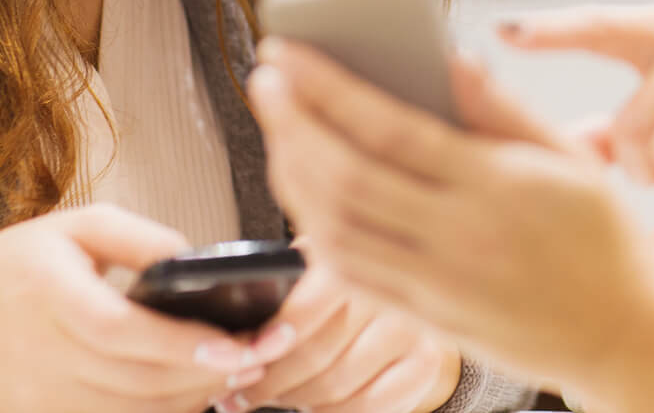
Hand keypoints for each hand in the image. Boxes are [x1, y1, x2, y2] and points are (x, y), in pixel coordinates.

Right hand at [0, 205, 278, 412]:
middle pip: (136, 379)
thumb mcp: (72, 229)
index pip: (121, 330)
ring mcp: (41, 396)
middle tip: (257, 359)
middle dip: (204, 375)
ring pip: (130, 410)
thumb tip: (195, 257)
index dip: (181, 343)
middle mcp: (43, 352)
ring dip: (188, 399)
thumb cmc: (13, 270)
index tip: (234, 344)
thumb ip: (137, 237)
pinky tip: (190, 394)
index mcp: (49, 293)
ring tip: (234, 375)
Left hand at [216, 260, 461, 412]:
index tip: (242, 359)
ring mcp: (413, 327)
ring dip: (294, 401)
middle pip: (317, 354)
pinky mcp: (425, 362)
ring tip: (268, 398)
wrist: (407, 294)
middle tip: (237, 394)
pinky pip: (367, 406)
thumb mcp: (312, 266)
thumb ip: (283, 284)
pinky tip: (311, 407)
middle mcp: (389, 288)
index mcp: (354, 257)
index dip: (271, 339)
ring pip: (337, 385)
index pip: (308, 306)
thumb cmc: (341, 283)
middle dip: (269, 381)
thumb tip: (228, 333)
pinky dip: (331, 412)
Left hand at [249, 40, 653, 393]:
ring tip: (278, 130)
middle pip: (348, 178)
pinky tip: (303, 199)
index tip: (287, 51)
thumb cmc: (601, 235)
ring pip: (336, 230)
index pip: (391, 129)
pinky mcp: (427, 321)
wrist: (624, 333)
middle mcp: (459, 238)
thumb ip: (503, 108)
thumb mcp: (572, 157)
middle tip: (263, 79)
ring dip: (292, 177)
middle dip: (292, 124)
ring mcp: (438, 285)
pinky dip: (315, 235)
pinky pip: (351, 277)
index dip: (328, 88)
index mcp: (497, 186)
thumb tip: (450, 54)